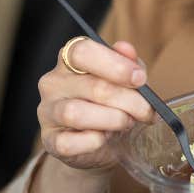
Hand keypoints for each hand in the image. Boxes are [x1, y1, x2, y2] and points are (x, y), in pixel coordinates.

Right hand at [37, 37, 154, 172]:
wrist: (108, 143)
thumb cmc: (117, 103)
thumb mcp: (128, 80)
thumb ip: (129, 63)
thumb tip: (126, 49)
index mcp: (70, 60)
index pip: (82, 52)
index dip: (115, 65)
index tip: (140, 79)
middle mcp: (53, 82)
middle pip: (93, 86)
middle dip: (129, 101)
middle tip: (146, 111)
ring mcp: (48, 112)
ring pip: (76, 113)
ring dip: (112, 120)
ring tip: (126, 123)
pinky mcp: (50, 140)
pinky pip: (69, 143)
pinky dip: (94, 142)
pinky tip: (104, 138)